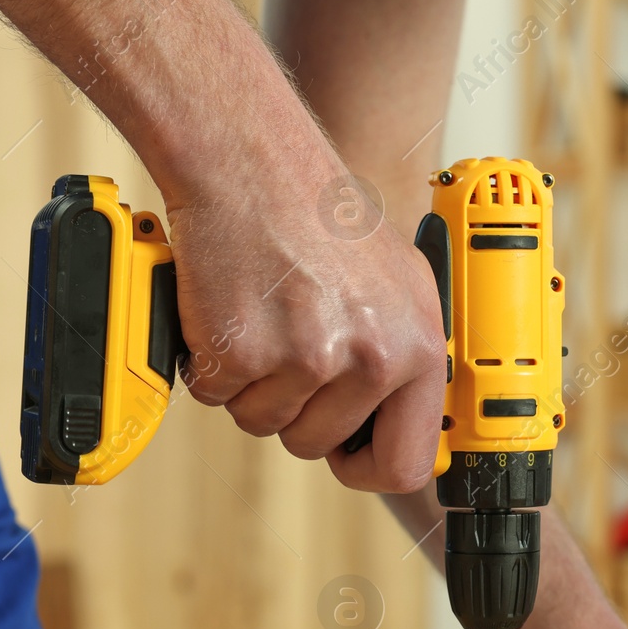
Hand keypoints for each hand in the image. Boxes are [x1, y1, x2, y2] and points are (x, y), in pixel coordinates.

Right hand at [167, 156, 446, 492]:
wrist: (253, 161)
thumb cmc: (319, 212)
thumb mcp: (397, 284)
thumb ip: (402, 355)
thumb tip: (402, 424)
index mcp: (418, 345)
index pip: (405, 462)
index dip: (366, 467)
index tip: (345, 454)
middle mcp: (370, 357)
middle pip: (315, 443)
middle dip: (292, 406)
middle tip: (286, 340)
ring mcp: (306, 357)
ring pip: (262, 422)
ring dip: (249, 383)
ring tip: (263, 315)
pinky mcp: (242, 352)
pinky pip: (215, 395)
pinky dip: (209, 360)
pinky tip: (229, 307)